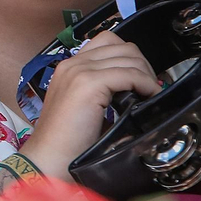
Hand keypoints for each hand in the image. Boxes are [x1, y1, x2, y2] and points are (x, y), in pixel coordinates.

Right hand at [23, 31, 159, 176]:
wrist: (51, 158)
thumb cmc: (67, 142)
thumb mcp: (84, 108)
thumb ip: (101, 92)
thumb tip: (133, 89)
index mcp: (70, 67)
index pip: (108, 43)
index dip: (130, 59)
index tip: (139, 81)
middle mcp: (72, 64)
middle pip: (122, 46)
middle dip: (143, 66)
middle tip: (149, 89)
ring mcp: (79, 71)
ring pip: (128, 57)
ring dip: (146, 75)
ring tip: (149, 94)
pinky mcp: (88, 83)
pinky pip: (130, 74)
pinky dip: (146, 84)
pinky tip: (148, 98)